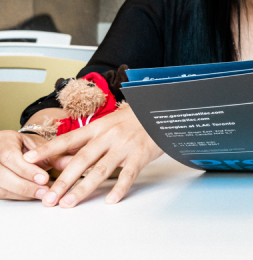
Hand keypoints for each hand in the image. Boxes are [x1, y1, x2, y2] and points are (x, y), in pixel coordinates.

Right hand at [0, 130, 65, 199]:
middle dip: (25, 185)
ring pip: (1, 187)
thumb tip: (74, 162)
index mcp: (4, 140)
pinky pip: (2, 193)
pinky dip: (19, 196)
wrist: (17, 150)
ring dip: (23, 193)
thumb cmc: (29, 148)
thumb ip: (56, 155)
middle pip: (2, 174)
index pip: (9, 156)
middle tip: (45, 191)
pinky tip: (34, 195)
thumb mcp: (43, 147)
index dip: (26, 170)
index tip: (44, 179)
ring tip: (43, 194)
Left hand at [23, 106, 162, 207]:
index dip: (48, 150)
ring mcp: (125, 145)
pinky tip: (110, 199)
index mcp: (98, 127)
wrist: (164, 110)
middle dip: (62, 181)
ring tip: (70, 202)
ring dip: (83, 188)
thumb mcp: (109, 125)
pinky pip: (128, 174)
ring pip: (101, 169)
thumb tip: (63, 161)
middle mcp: (109, 135)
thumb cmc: (135, 120)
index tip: (29, 160)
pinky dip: (119, 188)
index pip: (68, 139)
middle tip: (49, 197)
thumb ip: (88, 142)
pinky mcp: (141, 154)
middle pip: (81, 160)